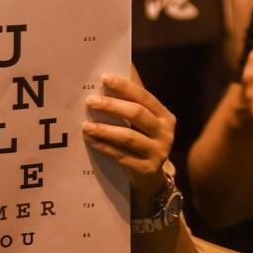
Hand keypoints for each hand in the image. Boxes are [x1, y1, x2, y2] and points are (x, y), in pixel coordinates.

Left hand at [83, 74, 175, 216]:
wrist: (151, 178)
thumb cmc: (143, 142)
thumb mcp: (143, 123)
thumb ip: (133, 102)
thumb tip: (114, 74)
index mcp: (165, 116)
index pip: (144, 96)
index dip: (125, 86)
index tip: (104, 78)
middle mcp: (166, 133)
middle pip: (137, 114)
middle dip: (112, 106)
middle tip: (91, 101)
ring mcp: (158, 152)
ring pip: (128, 137)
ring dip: (105, 129)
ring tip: (86, 125)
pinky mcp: (146, 169)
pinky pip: (121, 156)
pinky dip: (104, 147)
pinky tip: (91, 140)